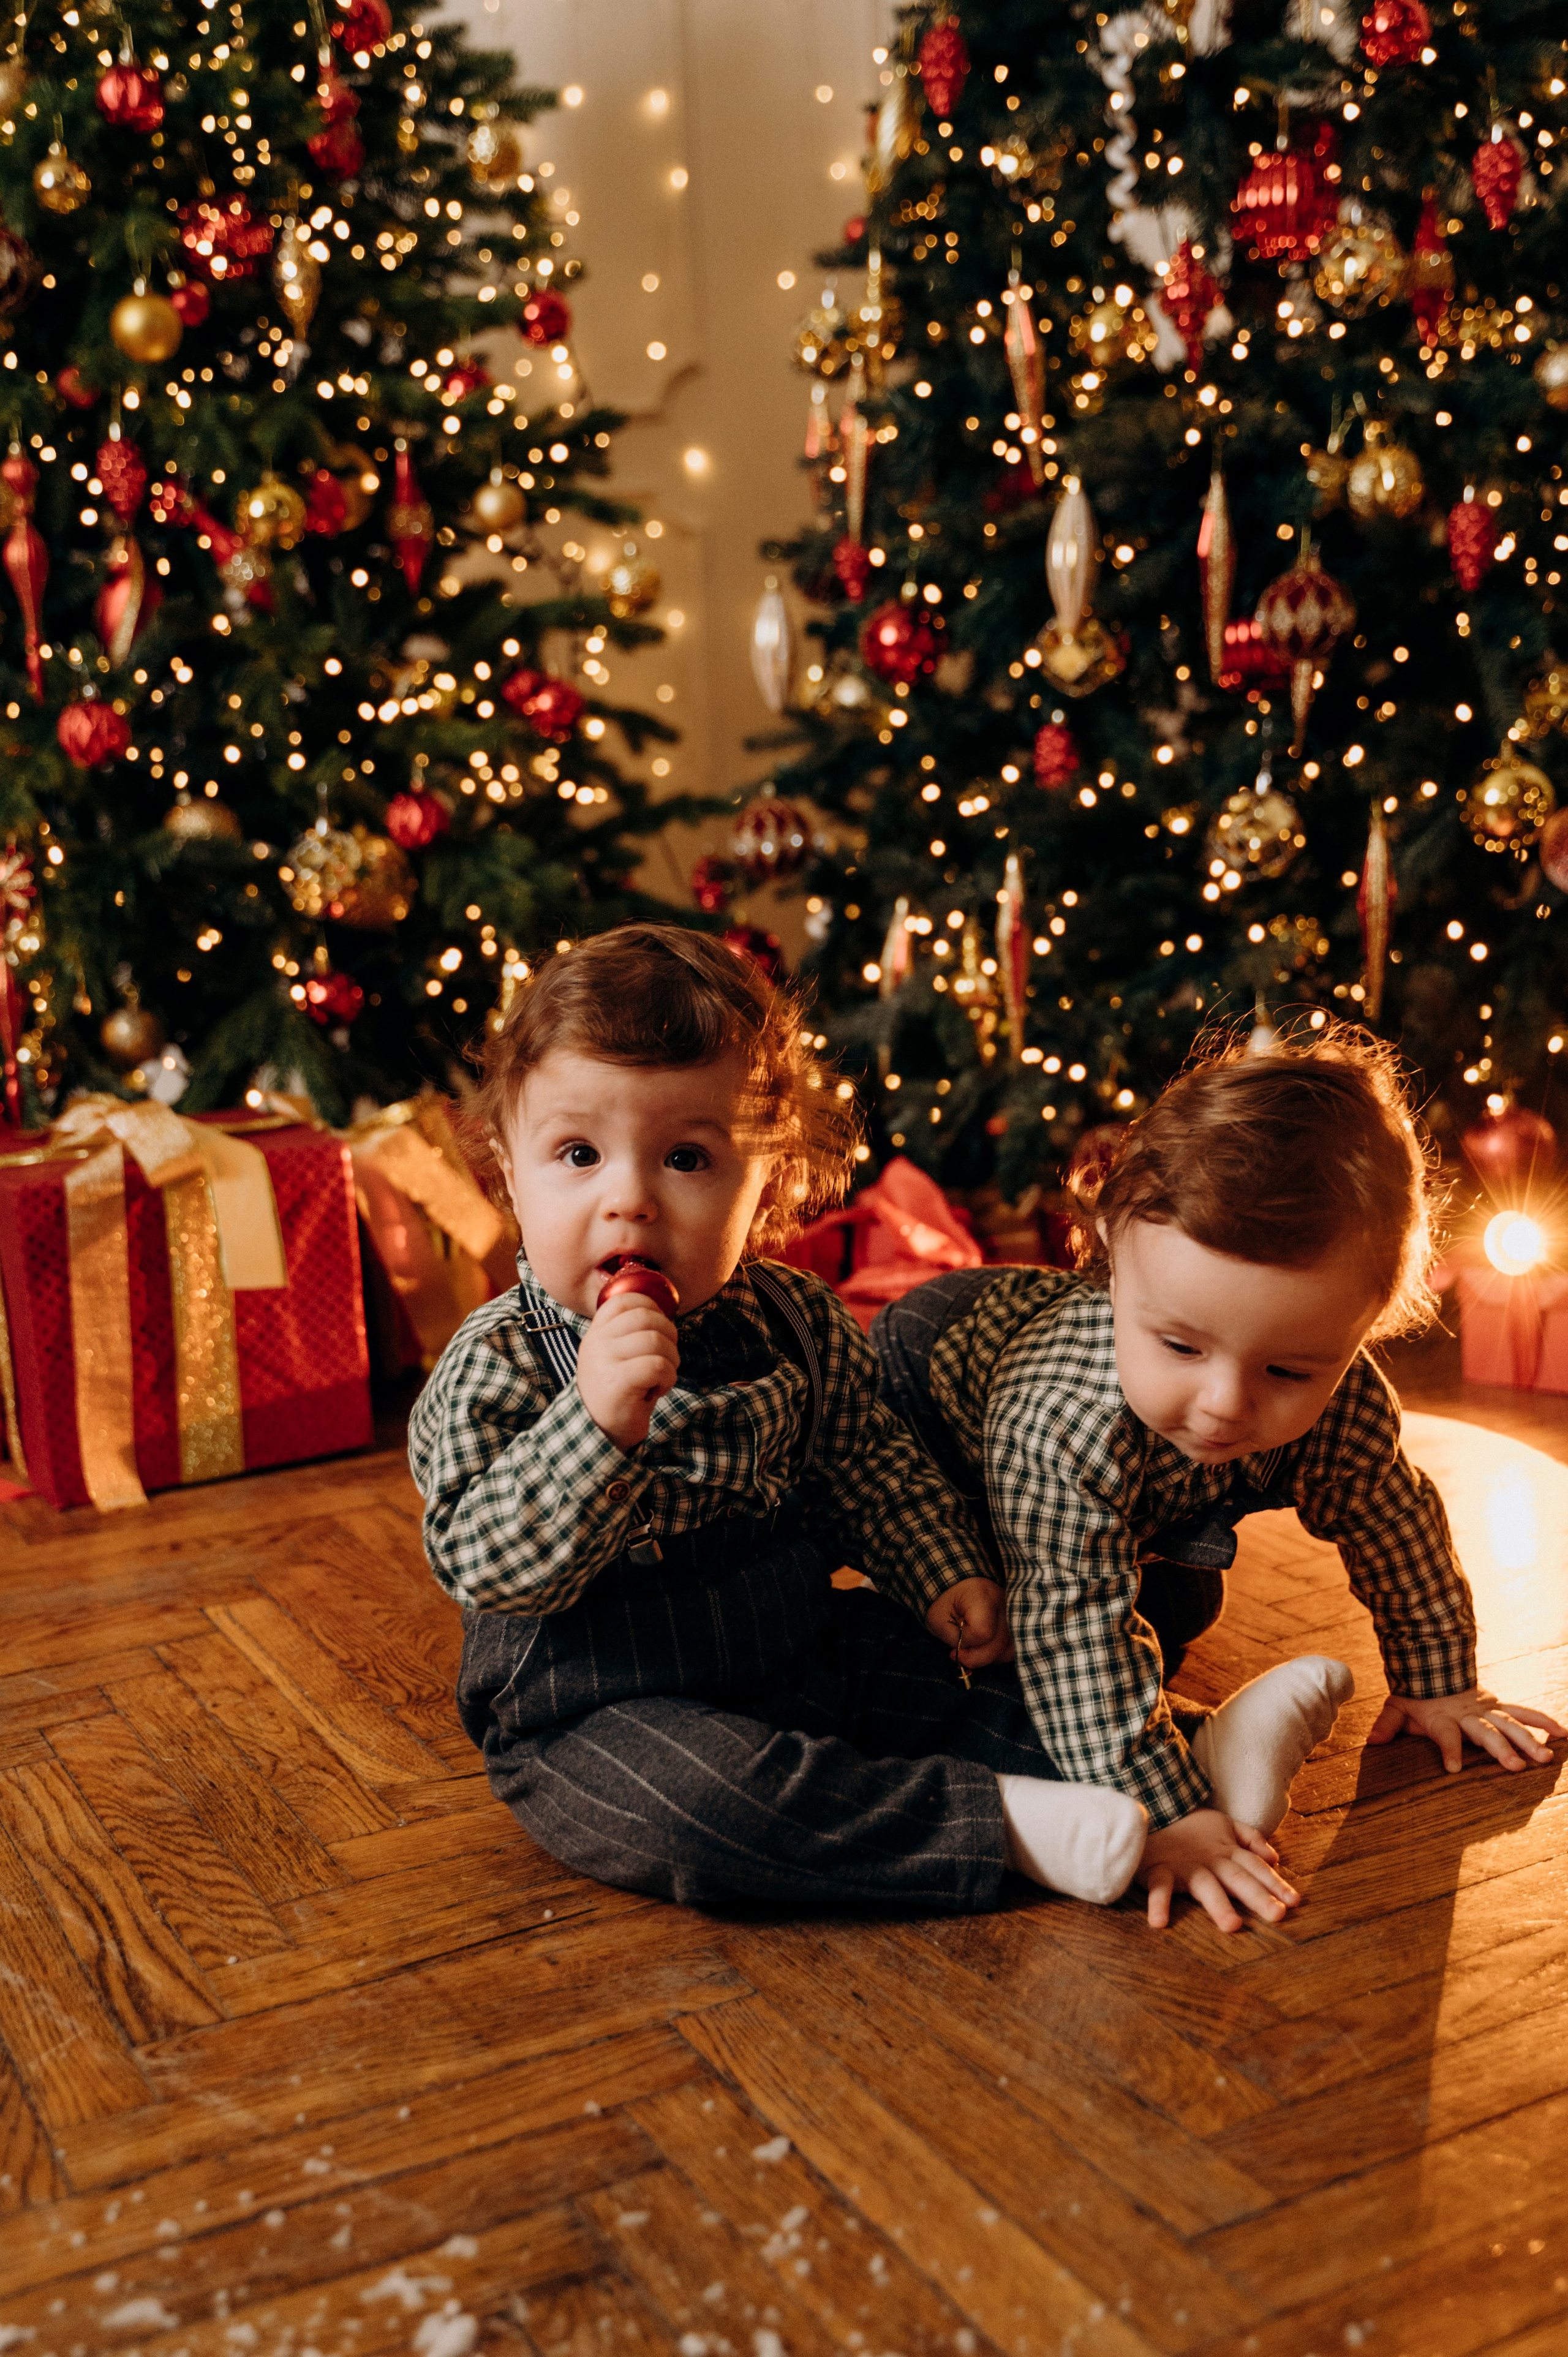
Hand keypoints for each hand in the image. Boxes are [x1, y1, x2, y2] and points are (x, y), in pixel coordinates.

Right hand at [575, 1292, 678, 1450]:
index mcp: (596, 1334)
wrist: (600, 1435)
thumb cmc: (618, 1395)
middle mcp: (596, 1343)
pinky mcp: (618, 1382)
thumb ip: (630, 1334)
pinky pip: (658, 1365)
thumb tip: (664, 1313)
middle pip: (646, 1317)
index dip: (650, 1307)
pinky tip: (657, 1390)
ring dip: (671, 1359)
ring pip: (656, 1340)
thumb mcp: (616, 1357)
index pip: (624, 1300)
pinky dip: (668, 1378)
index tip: (659, 1329)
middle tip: (666, 1358)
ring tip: (661, 1376)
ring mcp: (605, 1361)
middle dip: (669, 1335)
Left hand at [926, 1576, 1013, 1669]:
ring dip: (988, 1658)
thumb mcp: (938, 1619)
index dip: (966, 1642)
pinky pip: (1013, 1648)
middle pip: (999, 1643)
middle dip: (976, 1656)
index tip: (953, 1641)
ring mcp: (1014, 1614)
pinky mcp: (1016, 1624)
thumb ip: (955, 1638)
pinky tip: (982, 1652)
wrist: (957, 1587)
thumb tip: (969, 1655)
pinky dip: (998, 1656)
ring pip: (1010, 1649)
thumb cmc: (945, 1602)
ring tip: (972, 1652)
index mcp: (982, 1595)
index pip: (982, 1630)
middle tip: (958, 1654)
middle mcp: (1004, 1603)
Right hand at [1138, 1808, 1299, 1934]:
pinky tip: (1159, 1923)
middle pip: (1238, 1878)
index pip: (1256, 1868)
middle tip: (1278, 1914)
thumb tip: (1274, 1858)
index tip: (1295, 1902)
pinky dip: (1158, 1903)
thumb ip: (1250, 1839)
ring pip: (1205, 1885)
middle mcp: (1210, 1860)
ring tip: (1232, 1925)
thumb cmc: (1189, 1826)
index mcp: (1227, 1851)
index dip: (1275, 1884)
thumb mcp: (1224, 1825)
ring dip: (1218, 1904)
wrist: (1150, 1809)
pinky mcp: (1159, 1870)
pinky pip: (1158, 1887)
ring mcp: (1185, 1866)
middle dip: (1258, 1896)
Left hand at [1366, 1686, 1566, 1774]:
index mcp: (1442, 1718)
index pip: (1445, 1736)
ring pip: (1511, 1724)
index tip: (1453, 1768)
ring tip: (1546, 1757)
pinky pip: (1525, 1713)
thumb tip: (1371, 1742)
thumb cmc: (1415, 1696)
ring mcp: (1488, 1709)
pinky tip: (1562, 1734)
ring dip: (1529, 1740)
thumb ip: (1386, 1726)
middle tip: (1516, 1766)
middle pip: (1486, 1733)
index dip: (1449, 1750)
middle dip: (1500, 1749)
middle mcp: (1468, 1714)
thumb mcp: (1397, 1708)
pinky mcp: (1500, 1706)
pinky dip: (1544, 1722)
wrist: (1433, 1665)